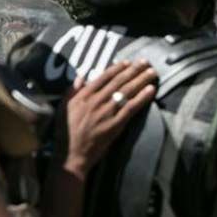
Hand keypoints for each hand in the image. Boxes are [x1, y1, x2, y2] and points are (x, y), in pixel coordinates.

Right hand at [56, 61, 156, 179]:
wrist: (71, 156)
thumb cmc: (66, 133)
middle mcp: (95, 102)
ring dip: (141, 80)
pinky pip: (131, 108)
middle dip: (133, 70)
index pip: (103, 77)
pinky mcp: (115, 125)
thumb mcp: (64, 108)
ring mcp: (106, 113)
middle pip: (118, 82)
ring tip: (152, 72)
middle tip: (145, 61)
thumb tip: (80, 76)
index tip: (127, 62)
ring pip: (126, 92)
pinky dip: (142, 98)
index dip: (117, 68)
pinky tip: (150, 90)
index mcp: (83, 96)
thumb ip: (72, 91)